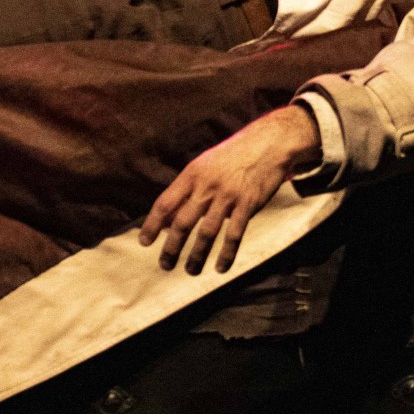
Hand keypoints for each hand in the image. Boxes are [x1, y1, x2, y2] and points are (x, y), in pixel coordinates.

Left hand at [140, 105, 321, 275]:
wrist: (269, 142)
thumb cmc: (233, 156)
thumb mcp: (205, 166)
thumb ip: (187, 191)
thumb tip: (167, 219)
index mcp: (192, 174)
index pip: (166, 202)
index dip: (152, 224)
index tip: (144, 242)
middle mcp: (207, 185)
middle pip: (183, 222)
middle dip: (172, 247)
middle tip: (165, 265)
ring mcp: (228, 195)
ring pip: (207, 232)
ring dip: (197, 255)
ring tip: (191, 270)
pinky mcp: (248, 203)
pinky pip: (234, 234)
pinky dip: (226, 254)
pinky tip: (220, 268)